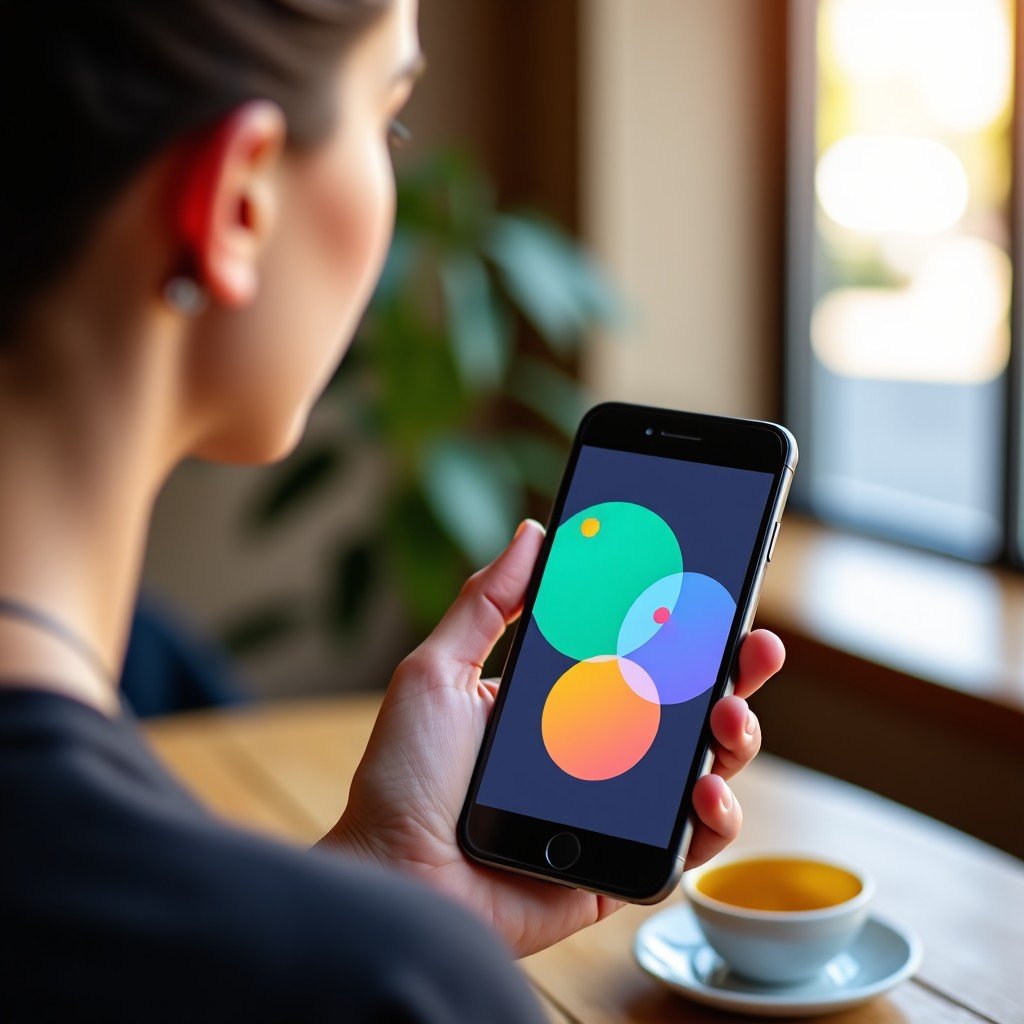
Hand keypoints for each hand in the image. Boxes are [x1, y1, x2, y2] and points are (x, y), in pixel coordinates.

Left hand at [324, 521, 784, 957]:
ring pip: (702, 768)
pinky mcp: (621, 867)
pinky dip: (715, 818)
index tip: (712, 593)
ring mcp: (613, 809)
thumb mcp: (438, 671)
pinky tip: (706, 790)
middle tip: (754, 648)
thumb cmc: (402, 777)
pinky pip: (688, 845)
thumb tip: (534, 532)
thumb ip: (487, 602)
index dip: (681, 628)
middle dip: (732, 674)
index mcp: (560, 701)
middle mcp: (596, 750)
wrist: (394, 877)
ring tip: (729, 718)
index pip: (637, 655)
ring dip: (733, 738)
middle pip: (685, 706)